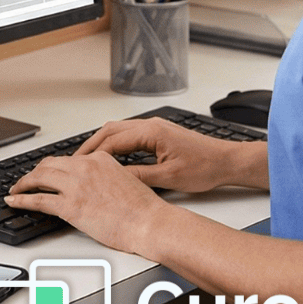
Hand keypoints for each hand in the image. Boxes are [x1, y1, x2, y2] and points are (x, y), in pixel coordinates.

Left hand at [5, 152, 168, 255]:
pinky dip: (21, 199)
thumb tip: (93, 183)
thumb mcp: (125, 179)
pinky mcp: (69, 206)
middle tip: (27, 180)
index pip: (67, 159)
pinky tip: (13, 201)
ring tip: (16, 189)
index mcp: (99, 159)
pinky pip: (37, 200)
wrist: (150, 223)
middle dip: (35, 172)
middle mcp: (84, 168)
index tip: (46, 171)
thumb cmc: (143, 209)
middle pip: (49, 165)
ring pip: (39, 178)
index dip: (53, 167)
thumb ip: (105, 175)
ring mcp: (75, 186)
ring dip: (23, 183)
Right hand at [76, 117, 254, 192]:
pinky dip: (115, 144)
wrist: (227, 161)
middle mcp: (150, 125)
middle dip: (90, 145)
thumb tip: (114, 178)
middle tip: (75, 161)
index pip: (111, 141)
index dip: (92, 155)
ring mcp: (154, 127)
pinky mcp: (159, 133)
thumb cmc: (205, 167)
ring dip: (101, 143)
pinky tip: (111, 157)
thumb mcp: (168, 178)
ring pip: (118, 131)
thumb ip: (138, 176)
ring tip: (88, 160)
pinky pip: (129, 134)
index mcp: (151, 132)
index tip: (79, 166)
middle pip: (109, 131)